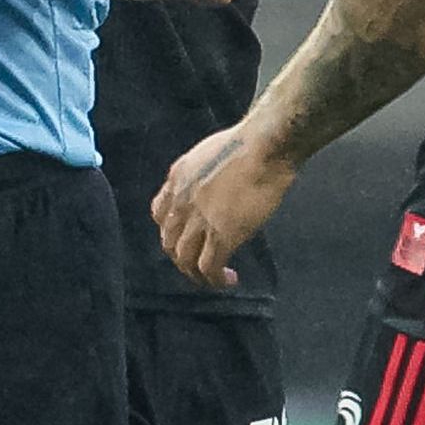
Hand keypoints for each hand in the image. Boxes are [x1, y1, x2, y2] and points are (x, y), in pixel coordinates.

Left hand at [151, 125, 291, 291]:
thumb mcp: (211, 153)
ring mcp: (199, 220)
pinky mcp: (221, 236)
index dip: (171, 230)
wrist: (265, 148)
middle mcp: (181, 201)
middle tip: (199, 264)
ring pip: (184, 259)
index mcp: (178, 179)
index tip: (186, 237)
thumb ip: (203, 173)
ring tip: (212, 279)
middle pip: (169, 241)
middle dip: (181, 257)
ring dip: (196, 274)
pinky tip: (228, 280)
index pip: (159, 213)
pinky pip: (209, 268)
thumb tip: (215, 187)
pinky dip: (216, 280)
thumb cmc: (251, 144)